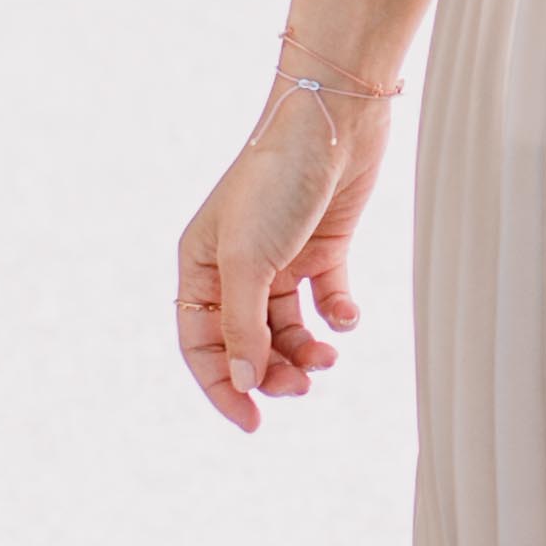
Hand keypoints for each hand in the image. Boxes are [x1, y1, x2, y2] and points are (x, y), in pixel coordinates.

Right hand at [176, 79, 390, 430]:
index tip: (252, 423)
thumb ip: (242, 327)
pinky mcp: (322, 248)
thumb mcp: (248, 262)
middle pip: (248, 343)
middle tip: (302, 386)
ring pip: (287, 328)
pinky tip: (345, 316)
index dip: (222, 386)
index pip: (200, 344)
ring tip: (327, 355)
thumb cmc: (276, 184)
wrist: (332, 123)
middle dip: (273, 371)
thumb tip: (243, 382)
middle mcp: (236, 266)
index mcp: (200, 267)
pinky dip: (336, 316)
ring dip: (306, 350)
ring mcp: (280, 258)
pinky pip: (324, 300)